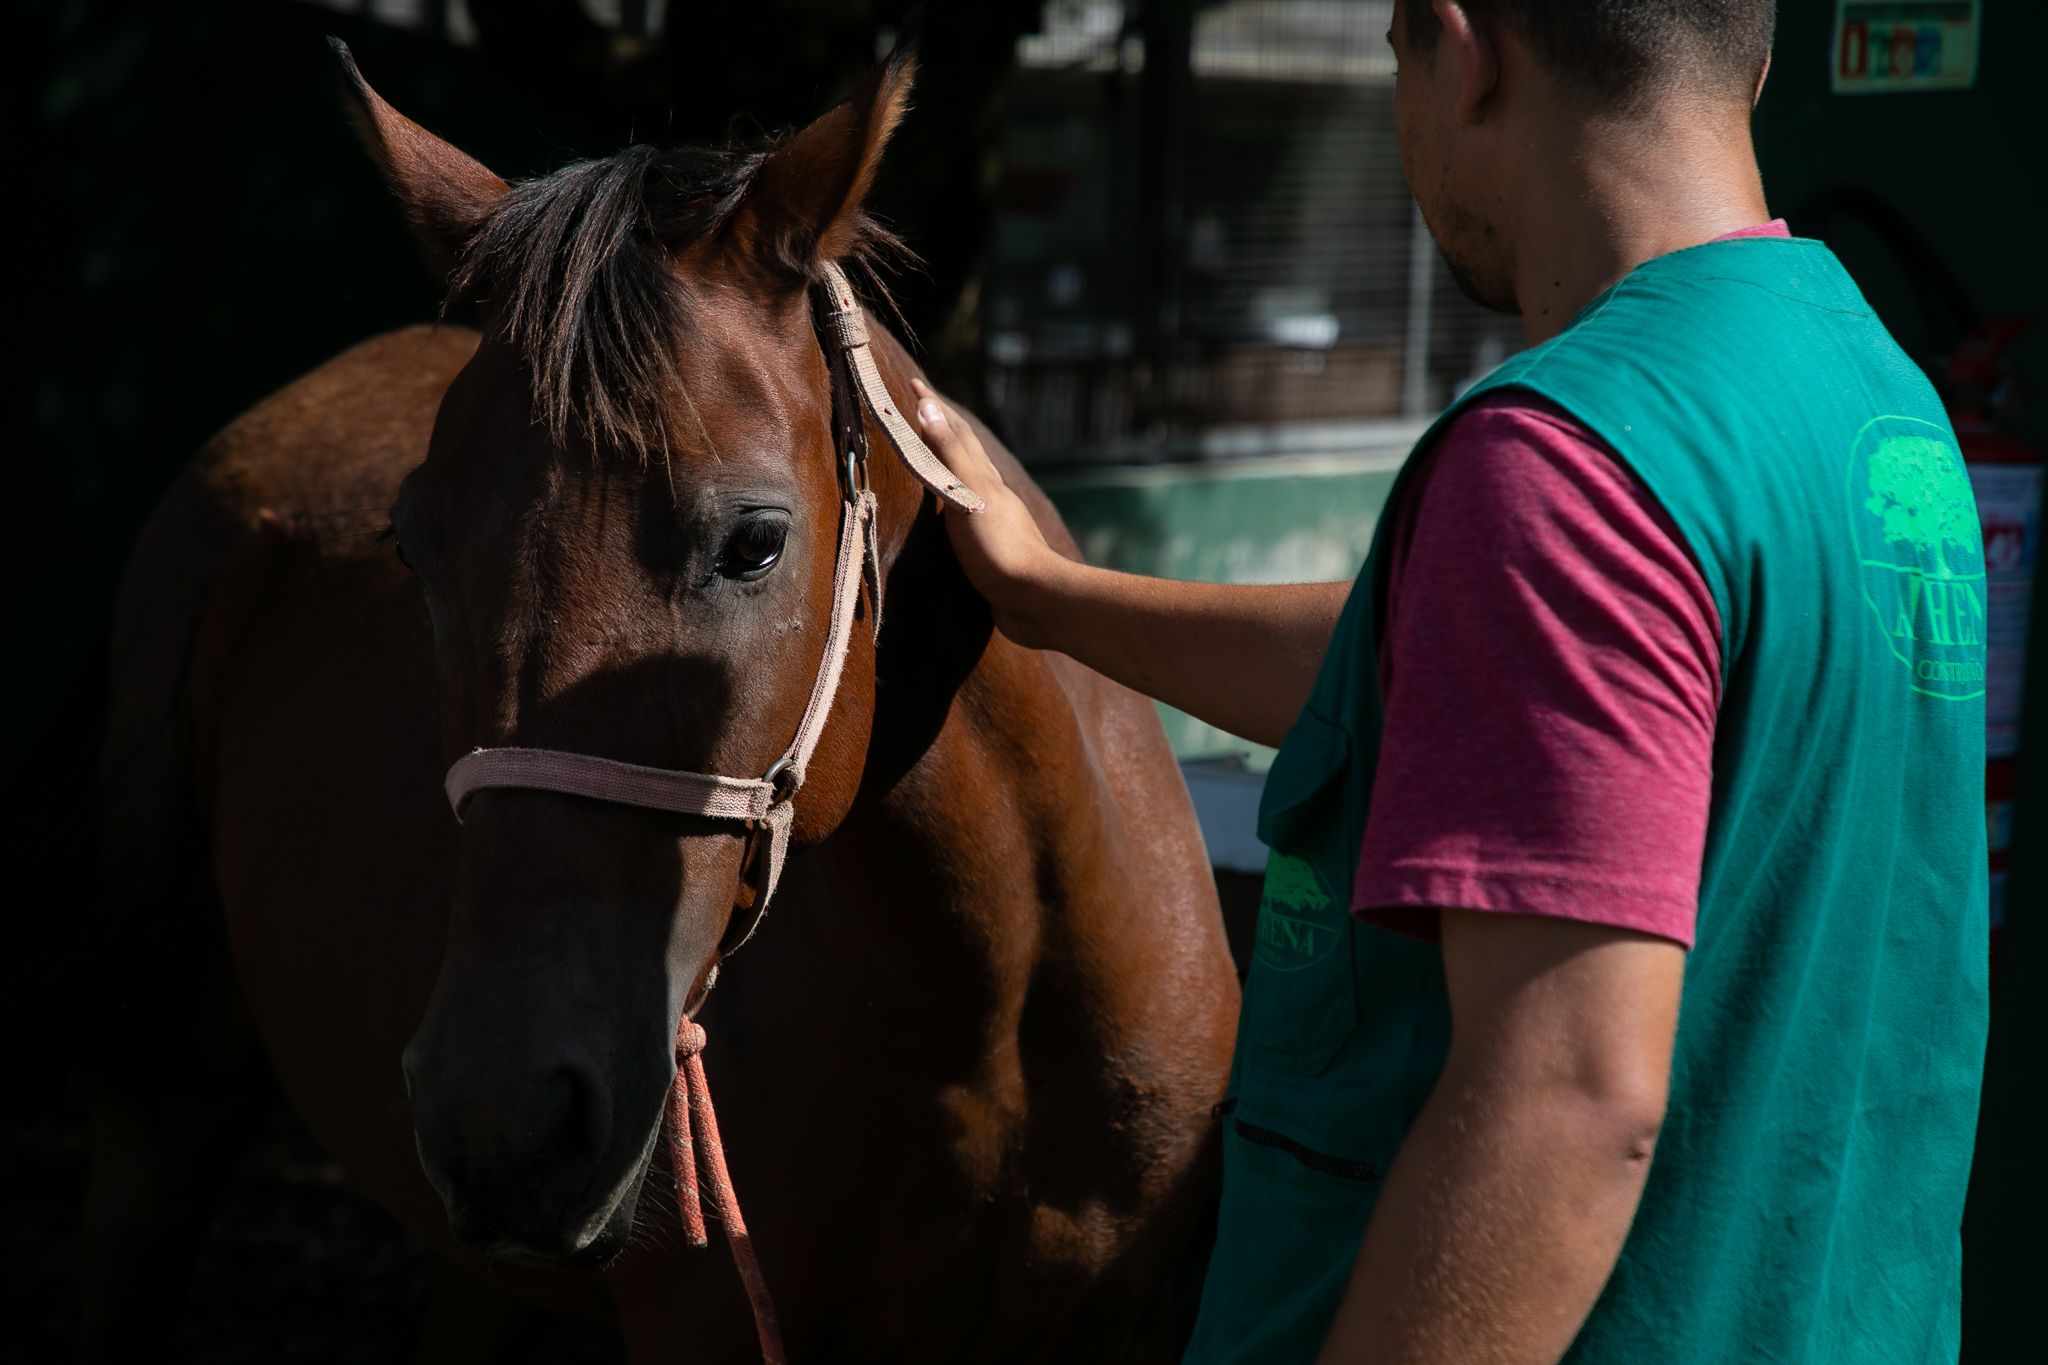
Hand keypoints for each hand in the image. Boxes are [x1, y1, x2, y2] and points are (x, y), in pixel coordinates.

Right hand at [911, 378, 1070, 646]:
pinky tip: (949, 513)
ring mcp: (992, 522)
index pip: (955, 432)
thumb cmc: (1000, 546)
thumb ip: (948, 453)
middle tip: (920, 409)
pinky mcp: (989, 551)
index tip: (913, 384)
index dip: (933, 407)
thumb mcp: (969, 493)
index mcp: (984, 477)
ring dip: (948, 464)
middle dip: (941, 428)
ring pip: (966, 483)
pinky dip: (952, 502)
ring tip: (932, 453)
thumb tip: (926, 407)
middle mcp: (990, 494)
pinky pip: (965, 515)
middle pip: (964, 452)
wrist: (1034, 599)